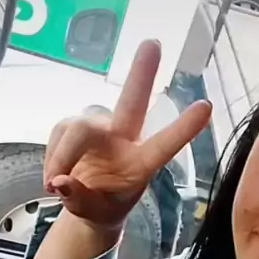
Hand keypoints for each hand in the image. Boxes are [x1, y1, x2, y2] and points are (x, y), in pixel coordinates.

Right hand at [43, 39, 211, 228]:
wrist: (86, 204)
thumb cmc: (102, 206)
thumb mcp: (95, 214)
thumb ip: (80, 200)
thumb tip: (60, 181)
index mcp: (141, 164)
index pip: (164, 145)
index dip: (183, 128)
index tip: (205, 107)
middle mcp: (125, 139)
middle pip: (132, 101)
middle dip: (141, 73)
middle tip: (153, 44)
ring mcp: (100, 129)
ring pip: (78, 127)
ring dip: (63, 155)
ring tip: (53, 184)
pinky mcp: (77, 125)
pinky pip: (60, 132)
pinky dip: (53, 156)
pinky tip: (54, 177)